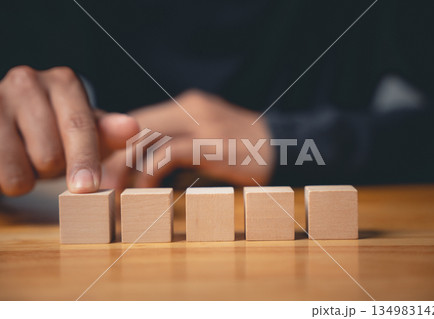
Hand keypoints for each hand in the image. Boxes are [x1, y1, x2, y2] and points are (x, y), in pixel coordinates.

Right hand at [0, 66, 138, 195]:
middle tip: (49, 159)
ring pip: (18, 170)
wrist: (12, 127)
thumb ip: (109, 133)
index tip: (87, 188)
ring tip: (27, 159)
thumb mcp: (88, 132)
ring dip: (27, 178)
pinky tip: (6, 161)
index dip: (84, 161)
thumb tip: (131, 129)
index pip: (79, 127)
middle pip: (50, 154)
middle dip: (53, 170)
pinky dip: (5, 180)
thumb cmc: (57, 130)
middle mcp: (27, 80)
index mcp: (63, 81)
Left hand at [101, 90, 273, 189]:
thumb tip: (142, 171)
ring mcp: (200, 122)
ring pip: (144, 136)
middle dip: (108, 156)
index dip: (112, 142)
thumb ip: (179, 148)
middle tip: (94, 184)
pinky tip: (144, 191)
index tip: (97, 166)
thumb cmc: (243, 150)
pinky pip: (167, 153)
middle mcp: (189, 107)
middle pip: (134, 125)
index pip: (137, 119)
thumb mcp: (208, 142)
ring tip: (111, 193)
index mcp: (186, 105)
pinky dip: (148, 173)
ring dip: (121, 167)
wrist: (285, 144)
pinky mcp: (211, 141)